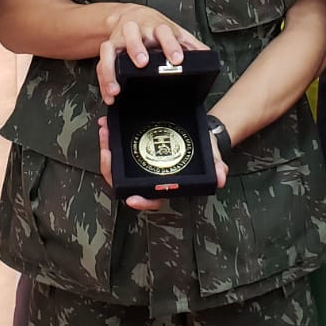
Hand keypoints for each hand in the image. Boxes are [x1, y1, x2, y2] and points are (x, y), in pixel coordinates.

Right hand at [95, 4, 208, 104]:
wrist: (130, 14)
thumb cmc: (154, 27)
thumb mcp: (174, 31)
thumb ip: (190, 44)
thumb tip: (208, 56)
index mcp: (156, 26)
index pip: (165, 32)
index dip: (171, 45)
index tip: (177, 59)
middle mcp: (136, 30)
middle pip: (133, 35)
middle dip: (136, 48)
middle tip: (142, 63)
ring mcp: (119, 38)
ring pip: (111, 48)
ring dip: (112, 68)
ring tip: (117, 88)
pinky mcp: (108, 48)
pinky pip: (101, 63)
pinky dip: (104, 80)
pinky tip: (110, 94)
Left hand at [97, 114, 226, 211]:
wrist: (200, 132)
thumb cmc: (204, 151)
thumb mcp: (211, 158)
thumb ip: (216, 168)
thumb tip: (220, 179)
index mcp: (163, 185)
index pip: (150, 199)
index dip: (140, 201)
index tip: (131, 198)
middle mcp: (147, 177)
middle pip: (122, 181)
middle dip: (110, 167)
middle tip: (106, 150)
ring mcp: (138, 164)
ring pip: (115, 164)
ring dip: (107, 148)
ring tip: (105, 130)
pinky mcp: (133, 150)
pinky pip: (117, 147)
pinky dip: (110, 137)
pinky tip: (107, 124)